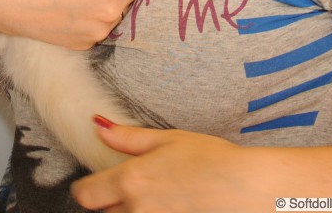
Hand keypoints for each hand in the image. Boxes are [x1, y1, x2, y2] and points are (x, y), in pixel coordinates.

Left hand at [71, 120, 269, 211]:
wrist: (247, 188)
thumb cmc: (212, 160)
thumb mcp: (168, 139)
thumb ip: (128, 138)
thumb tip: (99, 127)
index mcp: (131, 181)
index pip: (85, 195)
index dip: (87, 187)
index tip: (94, 183)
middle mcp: (136, 210)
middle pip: (103, 212)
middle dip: (111, 200)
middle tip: (136, 185)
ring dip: (131, 210)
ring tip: (156, 197)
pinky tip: (169, 206)